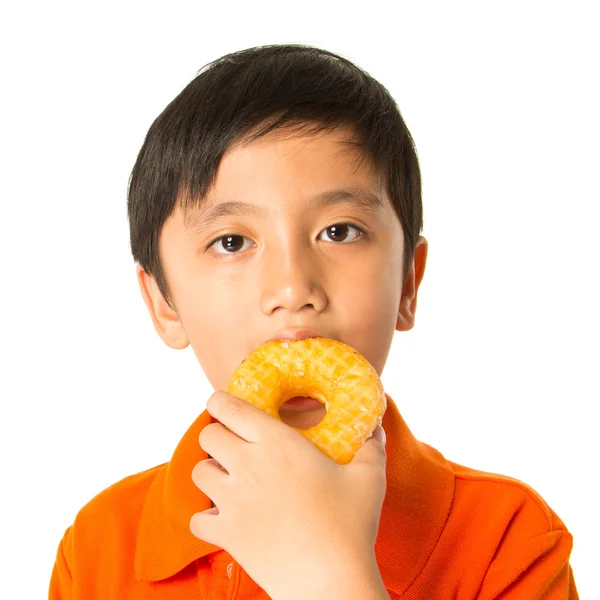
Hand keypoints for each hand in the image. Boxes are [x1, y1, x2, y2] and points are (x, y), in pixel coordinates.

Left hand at [189, 391, 387, 599]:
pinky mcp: (227, 533)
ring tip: (229, 478)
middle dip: (217, 434)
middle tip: (233, 444)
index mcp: (278, 443)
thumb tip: (375, 426)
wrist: (330, 581)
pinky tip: (224, 517)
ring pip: (198, 472)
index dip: (220, 400)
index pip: (231, 408)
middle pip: (209, 435)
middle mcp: (249, 465)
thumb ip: (371, 445)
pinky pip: (196, 519)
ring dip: (211, 472)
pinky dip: (206, 517)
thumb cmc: (350, 525)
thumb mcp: (369, 477)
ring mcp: (233, 501)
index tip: (223, 403)